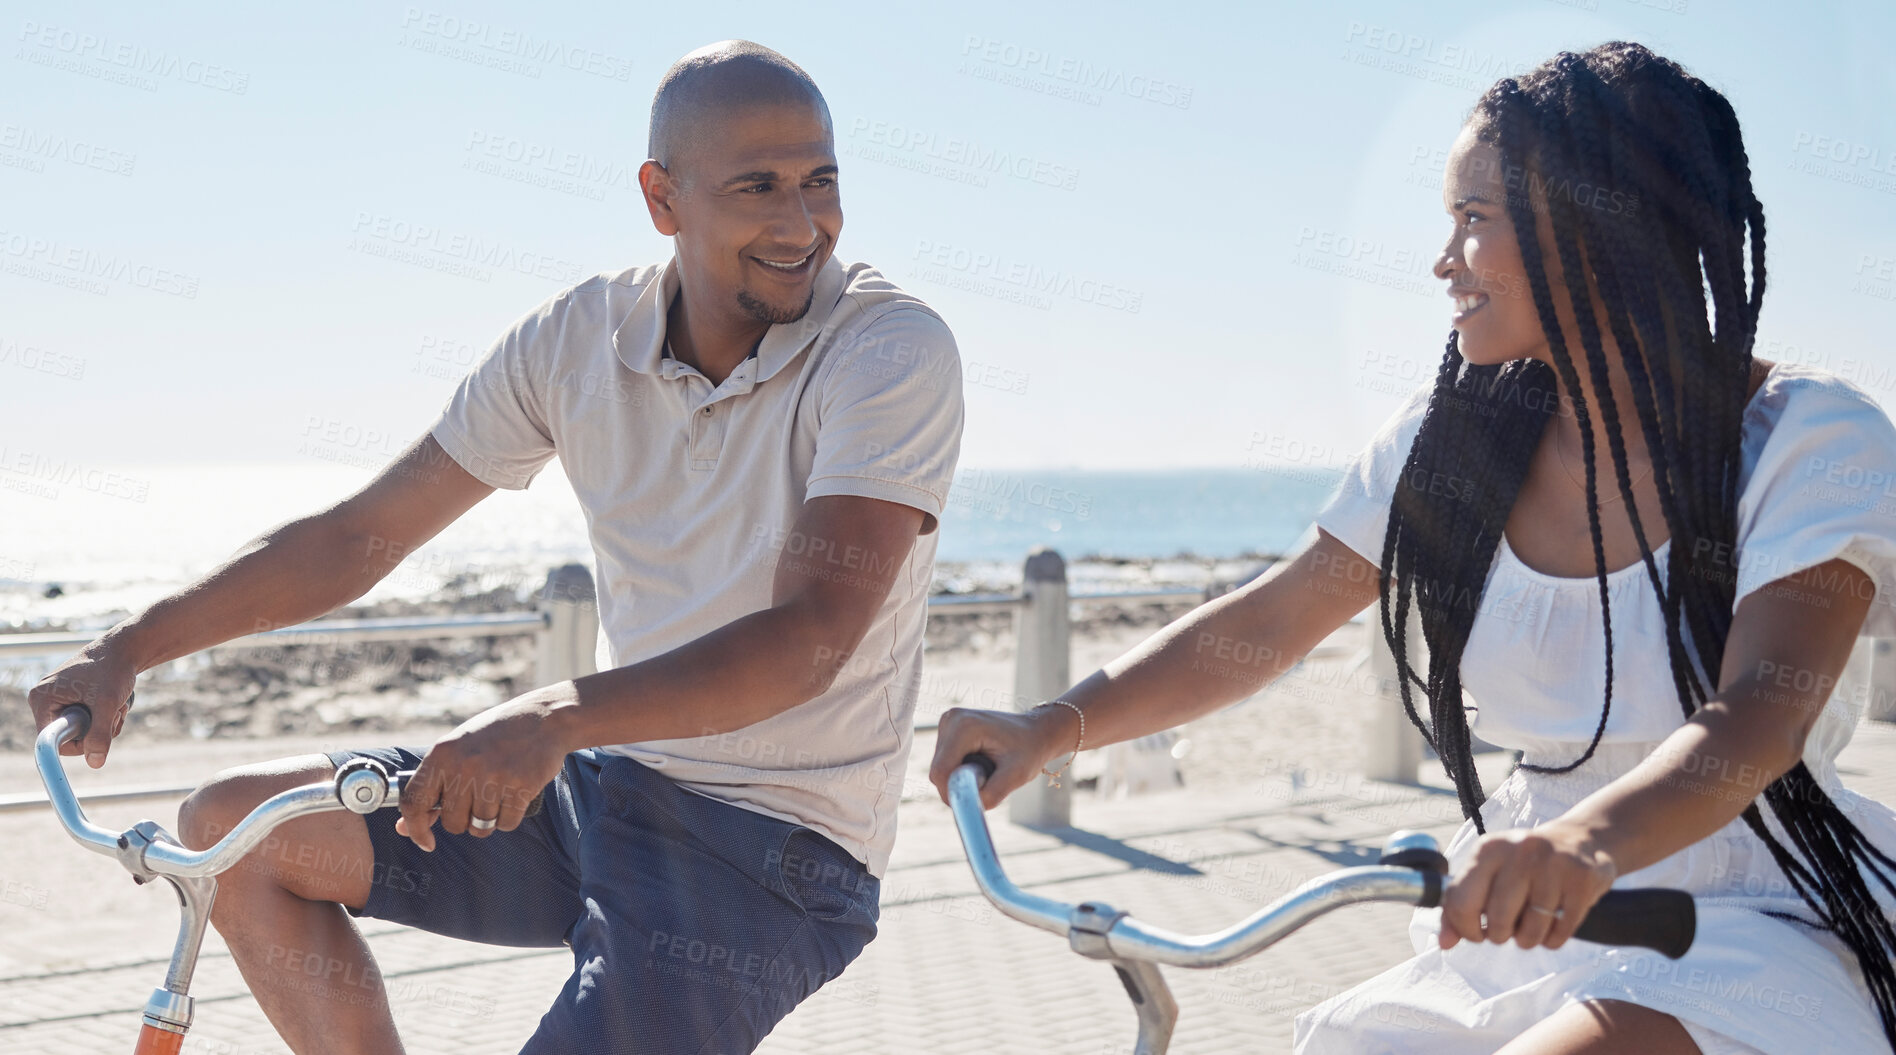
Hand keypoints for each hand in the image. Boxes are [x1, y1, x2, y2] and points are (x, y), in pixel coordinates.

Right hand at [28, 637, 139, 768]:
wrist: (125, 649)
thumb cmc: (113, 669)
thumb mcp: (108, 704)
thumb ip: (100, 734)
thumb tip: (95, 763)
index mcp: (42, 699)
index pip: (52, 740)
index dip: (77, 744)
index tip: (100, 737)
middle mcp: (45, 700)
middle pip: (68, 736)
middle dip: (97, 730)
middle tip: (115, 713)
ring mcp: (58, 700)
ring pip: (82, 731)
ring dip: (105, 724)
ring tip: (118, 706)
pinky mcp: (72, 700)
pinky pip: (87, 722)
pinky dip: (104, 718)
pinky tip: (116, 704)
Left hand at [396, 694, 572, 849]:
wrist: (541, 717)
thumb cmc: (494, 736)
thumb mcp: (457, 750)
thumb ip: (431, 787)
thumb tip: (404, 828)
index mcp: (442, 754)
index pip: (414, 803)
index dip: (415, 828)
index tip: (426, 842)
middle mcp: (464, 765)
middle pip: (452, 823)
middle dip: (465, 820)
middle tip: (479, 798)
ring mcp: (494, 776)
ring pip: (481, 827)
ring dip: (490, 820)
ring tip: (499, 792)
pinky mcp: (521, 786)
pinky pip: (506, 824)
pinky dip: (510, 817)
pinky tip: (515, 794)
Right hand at [928, 703, 1077, 809]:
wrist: (1036, 732)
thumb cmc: (1029, 750)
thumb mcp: (1016, 775)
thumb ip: (992, 794)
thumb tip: (966, 809)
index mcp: (964, 726)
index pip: (941, 772)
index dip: (954, 793)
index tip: (978, 800)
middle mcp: (950, 720)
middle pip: (938, 772)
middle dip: (959, 786)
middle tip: (990, 783)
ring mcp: (947, 723)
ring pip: (940, 769)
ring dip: (960, 780)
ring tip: (988, 770)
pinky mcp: (947, 730)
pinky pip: (944, 764)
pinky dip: (959, 772)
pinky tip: (980, 764)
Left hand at [1438, 821, 1617, 951]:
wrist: (1580, 840)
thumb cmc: (1524, 865)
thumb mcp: (1488, 873)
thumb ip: (1460, 905)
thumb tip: (1444, 942)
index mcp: (1488, 849)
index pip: (1461, 902)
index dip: (1466, 929)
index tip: (1477, 931)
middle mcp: (1519, 852)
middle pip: (1498, 921)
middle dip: (1501, 936)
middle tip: (1509, 928)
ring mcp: (1553, 865)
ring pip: (1531, 931)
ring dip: (1529, 939)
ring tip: (1532, 924)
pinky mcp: (1581, 880)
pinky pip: (1560, 933)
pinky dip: (1553, 939)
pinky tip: (1553, 922)